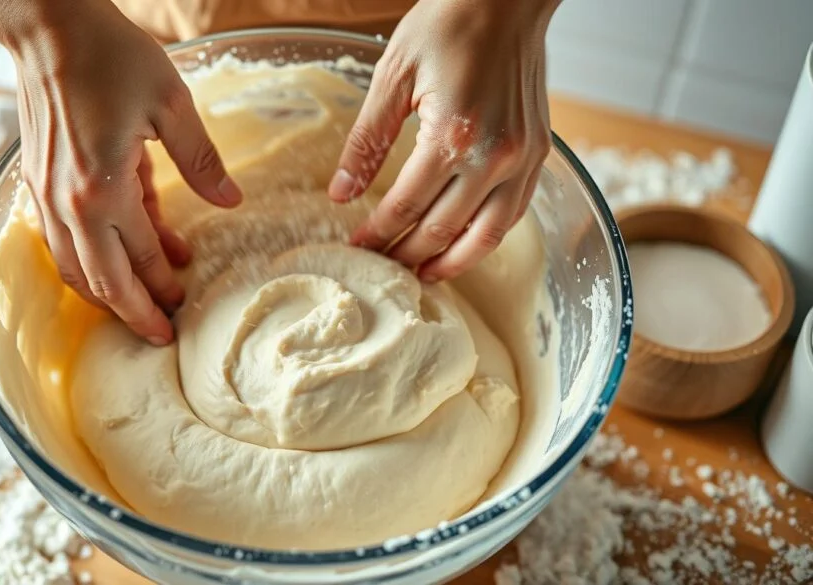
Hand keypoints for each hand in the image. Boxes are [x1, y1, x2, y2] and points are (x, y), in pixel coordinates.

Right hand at [0, 0, 241, 344]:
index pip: (141, 260)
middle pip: (101, 281)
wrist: (49, 26)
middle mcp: (68, 204)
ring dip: (106, 291)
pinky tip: (114, 255)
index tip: (183, 308)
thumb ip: (202, 161)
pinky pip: (60, 239)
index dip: (164, 288)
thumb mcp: (172, 106)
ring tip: (138, 304)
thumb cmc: (111, 57)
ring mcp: (45, 195)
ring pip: (73, 267)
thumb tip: (231, 202)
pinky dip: (87, 258)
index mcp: (103, 191)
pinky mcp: (36, 182)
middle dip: (133, 312)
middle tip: (161, 334)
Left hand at [327, 0, 556, 281]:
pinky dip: (485, 239)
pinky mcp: (537, 153)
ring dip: (451, 262)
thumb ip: (366, 141)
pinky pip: (512, 214)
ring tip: (421, 275)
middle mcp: (493, 154)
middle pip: (442, 230)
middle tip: (381, 268)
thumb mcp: (392, 76)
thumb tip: (340, 193)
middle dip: (406, 255)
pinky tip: (462, 248)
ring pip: (485, 235)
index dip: (377, 233)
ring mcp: (522, 158)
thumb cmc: (447, 24)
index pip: (405, 205)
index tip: (357, 246)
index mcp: (452, 134)